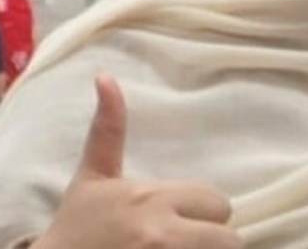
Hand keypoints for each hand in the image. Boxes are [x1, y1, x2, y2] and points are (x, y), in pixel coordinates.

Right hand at [35, 75, 239, 248]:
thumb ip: (108, 130)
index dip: (204, 212)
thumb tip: (106, 76)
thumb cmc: (78, 225)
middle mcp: (163, 233)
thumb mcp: (92, 176)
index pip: (217, 202)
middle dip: (212, 240)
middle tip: (187, 241)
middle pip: (230, 239)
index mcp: (150, 199)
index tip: (182, 221)